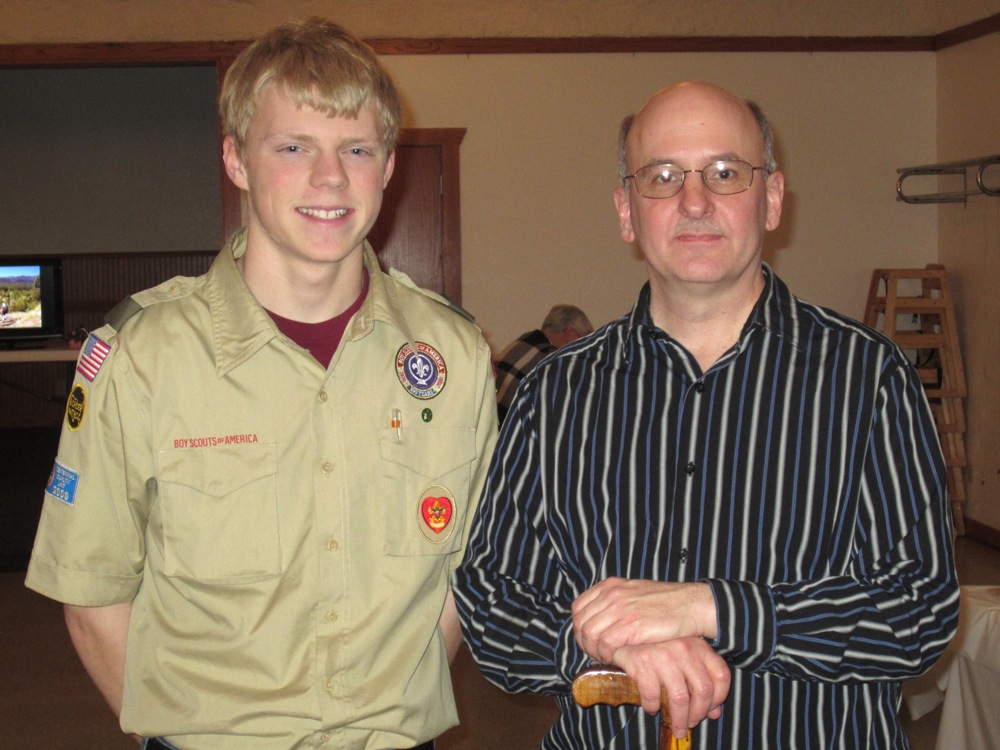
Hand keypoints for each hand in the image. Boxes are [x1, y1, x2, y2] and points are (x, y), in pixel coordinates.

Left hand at [572, 578, 716, 663]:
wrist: (690, 605)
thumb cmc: (665, 603)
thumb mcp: (634, 592)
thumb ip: (614, 601)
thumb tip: (597, 619)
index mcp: (610, 585)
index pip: (577, 607)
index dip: (579, 627)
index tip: (588, 640)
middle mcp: (612, 594)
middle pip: (580, 622)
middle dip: (583, 642)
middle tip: (595, 652)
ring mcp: (620, 608)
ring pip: (589, 634)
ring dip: (593, 650)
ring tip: (605, 657)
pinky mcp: (631, 625)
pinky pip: (605, 643)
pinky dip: (605, 654)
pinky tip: (614, 658)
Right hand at [613, 639, 730, 737]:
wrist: (623, 633)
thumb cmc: (657, 646)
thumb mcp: (684, 658)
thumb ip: (700, 680)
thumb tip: (714, 712)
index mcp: (698, 646)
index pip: (721, 675)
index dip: (719, 698)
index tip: (710, 710)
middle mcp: (684, 649)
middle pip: (703, 690)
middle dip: (698, 714)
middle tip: (690, 724)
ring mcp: (664, 656)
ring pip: (680, 698)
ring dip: (679, 719)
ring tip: (676, 726)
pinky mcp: (643, 663)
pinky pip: (653, 696)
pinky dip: (653, 707)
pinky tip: (651, 708)